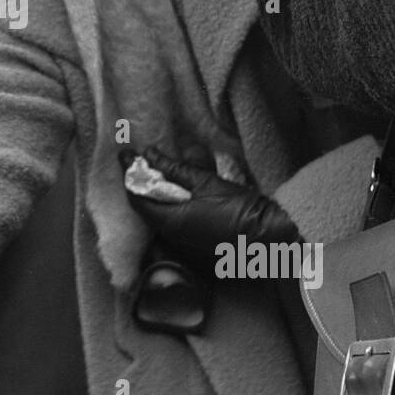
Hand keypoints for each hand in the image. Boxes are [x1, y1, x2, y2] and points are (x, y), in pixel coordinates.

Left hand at [120, 145, 298, 264]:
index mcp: (170, 221)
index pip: (137, 198)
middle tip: (141, 158)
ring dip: (157, 191)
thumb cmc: (238, 208)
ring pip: (161, 212)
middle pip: (146, 206)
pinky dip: (171, 201)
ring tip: (159, 167)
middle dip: (142, 182)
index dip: (129, 175)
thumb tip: (150, 155)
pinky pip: (175, 218)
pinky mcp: (197, 240)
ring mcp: (185, 240)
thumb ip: (174, 169)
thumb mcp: (205, 182)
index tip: (125, 154)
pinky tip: (179, 186)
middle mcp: (172, 235)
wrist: (270, 235)